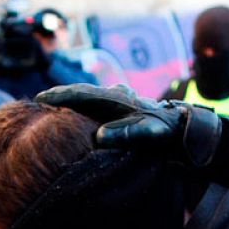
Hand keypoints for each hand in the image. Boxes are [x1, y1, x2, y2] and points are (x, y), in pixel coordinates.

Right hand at [35, 85, 225, 167]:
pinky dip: (86, 109)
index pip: (82, 94)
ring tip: (55, 109)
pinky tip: (81, 117)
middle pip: (82, 93)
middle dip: (61, 97)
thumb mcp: (149, 134)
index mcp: (117, 98)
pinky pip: (99, 106)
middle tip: (40, 103)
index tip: (40, 99)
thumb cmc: (168, 133)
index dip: (60, 96)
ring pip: (91, 98)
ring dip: (74, 102)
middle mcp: (117, 94)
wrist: (188, 130)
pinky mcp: (126, 108)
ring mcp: (122, 99)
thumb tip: (100, 136)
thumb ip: (126, 134)